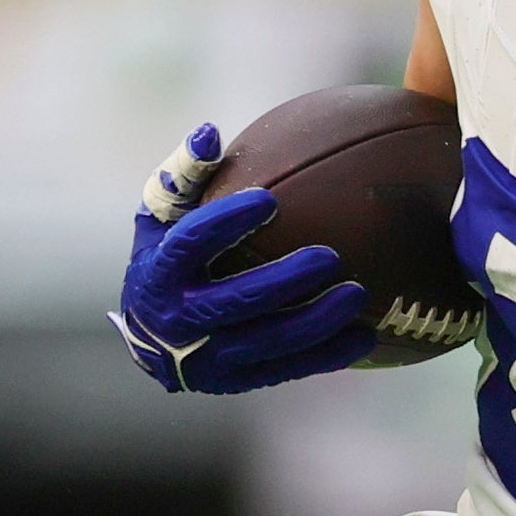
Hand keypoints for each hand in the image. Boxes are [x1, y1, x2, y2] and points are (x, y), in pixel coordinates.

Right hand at [113, 120, 374, 394]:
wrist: (150, 337)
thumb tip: (210, 134)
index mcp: (158, 271)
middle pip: (236, 301)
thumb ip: (184, 174)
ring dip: (316, 321)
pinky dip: (327, 355)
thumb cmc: (166, 256)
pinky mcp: (235, 381)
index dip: (226, 224)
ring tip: (358, 294)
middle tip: (330, 256)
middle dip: (284, 281)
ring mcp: (207, 358)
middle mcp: (178, 319)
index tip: (267, 200)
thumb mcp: (161, 216)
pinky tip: (365, 335)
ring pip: (267, 342)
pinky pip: (287, 368)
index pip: (190, 244)